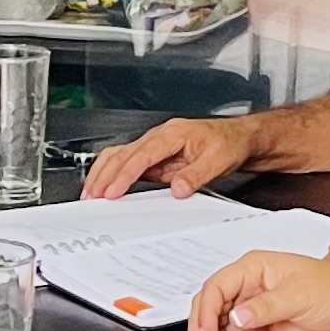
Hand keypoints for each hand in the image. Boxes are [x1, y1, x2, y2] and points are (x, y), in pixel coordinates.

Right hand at [82, 117, 259, 199]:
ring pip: (118, 155)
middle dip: (103, 175)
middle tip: (91, 196)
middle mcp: (159, 137)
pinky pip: (125, 162)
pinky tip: (104, 186)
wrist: (238, 138)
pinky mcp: (153, 157)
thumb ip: (196, 175)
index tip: (113, 191)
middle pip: (122, 153)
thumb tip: (177, 189)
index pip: (141, 155)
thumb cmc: (229, 144)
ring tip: (90, 193)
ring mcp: (154, 146)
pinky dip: (110, 173)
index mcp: (173, 134)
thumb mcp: (219, 161)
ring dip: (102, 174)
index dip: (125, 175)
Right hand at [181, 250, 329, 330]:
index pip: (218, 285)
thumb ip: (266, 305)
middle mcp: (251, 284)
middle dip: (201, 323)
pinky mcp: (260, 325)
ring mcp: (254, 305)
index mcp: (256, 267)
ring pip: (217, 318)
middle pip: (211, 301)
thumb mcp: (300, 295)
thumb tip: (238, 316)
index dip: (207, 309)